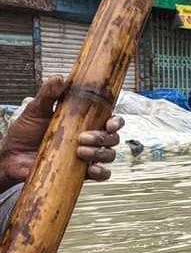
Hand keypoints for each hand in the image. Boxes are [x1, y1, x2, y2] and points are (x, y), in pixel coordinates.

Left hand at [0, 76, 123, 188]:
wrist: (12, 156)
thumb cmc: (26, 132)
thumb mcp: (36, 110)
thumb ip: (48, 94)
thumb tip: (59, 78)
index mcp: (85, 122)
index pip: (111, 120)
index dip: (116, 122)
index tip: (110, 123)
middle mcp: (91, 139)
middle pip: (113, 138)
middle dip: (103, 138)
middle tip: (83, 137)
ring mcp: (87, 156)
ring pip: (109, 155)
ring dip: (100, 153)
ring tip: (79, 151)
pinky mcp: (81, 172)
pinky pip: (103, 175)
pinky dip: (101, 172)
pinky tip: (91, 169)